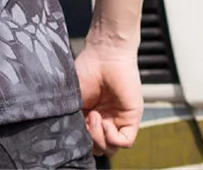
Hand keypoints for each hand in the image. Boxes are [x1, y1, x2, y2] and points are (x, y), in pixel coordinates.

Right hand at [74, 42, 142, 157]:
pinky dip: (111, 137)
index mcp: (89, 114)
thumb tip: (73, 136)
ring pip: (110, 148)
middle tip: (85, 120)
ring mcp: (117, 120)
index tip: (72, 123)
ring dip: (99, 138)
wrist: (104, 54)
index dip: (79, 137)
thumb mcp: (73, 97)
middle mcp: (104, 119)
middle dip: (89, 140)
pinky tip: (104, 122)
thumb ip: (74, 118)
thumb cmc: (86, 68)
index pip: (86, 139)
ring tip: (94, 116)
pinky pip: (124, 141)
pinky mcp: (131, 119)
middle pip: (98, 147)